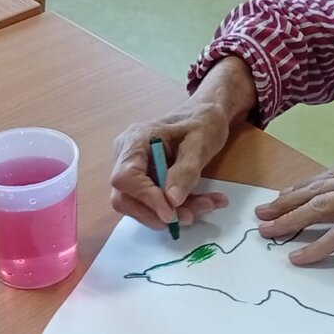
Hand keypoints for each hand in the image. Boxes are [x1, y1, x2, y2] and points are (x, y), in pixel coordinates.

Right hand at [109, 105, 232, 230]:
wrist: (206, 116)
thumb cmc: (202, 122)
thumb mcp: (200, 143)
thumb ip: (185, 171)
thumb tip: (171, 200)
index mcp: (135, 141)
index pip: (125, 177)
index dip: (145, 198)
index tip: (171, 212)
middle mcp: (127, 157)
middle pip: (126, 198)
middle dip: (157, 214)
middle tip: (190, 217)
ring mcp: (136, 171)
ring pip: (142, 206)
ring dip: (174, 213)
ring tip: (208, 204)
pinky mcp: (147, 182)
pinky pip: (156, 203)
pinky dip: (180, 208)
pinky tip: (205, 202)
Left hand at [254, 145, 333, 264]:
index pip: (327, 178)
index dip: (302, 186)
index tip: (283, 193)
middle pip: (313, 191)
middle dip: (284, 202)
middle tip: (260, 213)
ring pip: (317, 208)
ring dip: (289, 220)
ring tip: (267, 231)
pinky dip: (317, 246)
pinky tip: (299, 257)